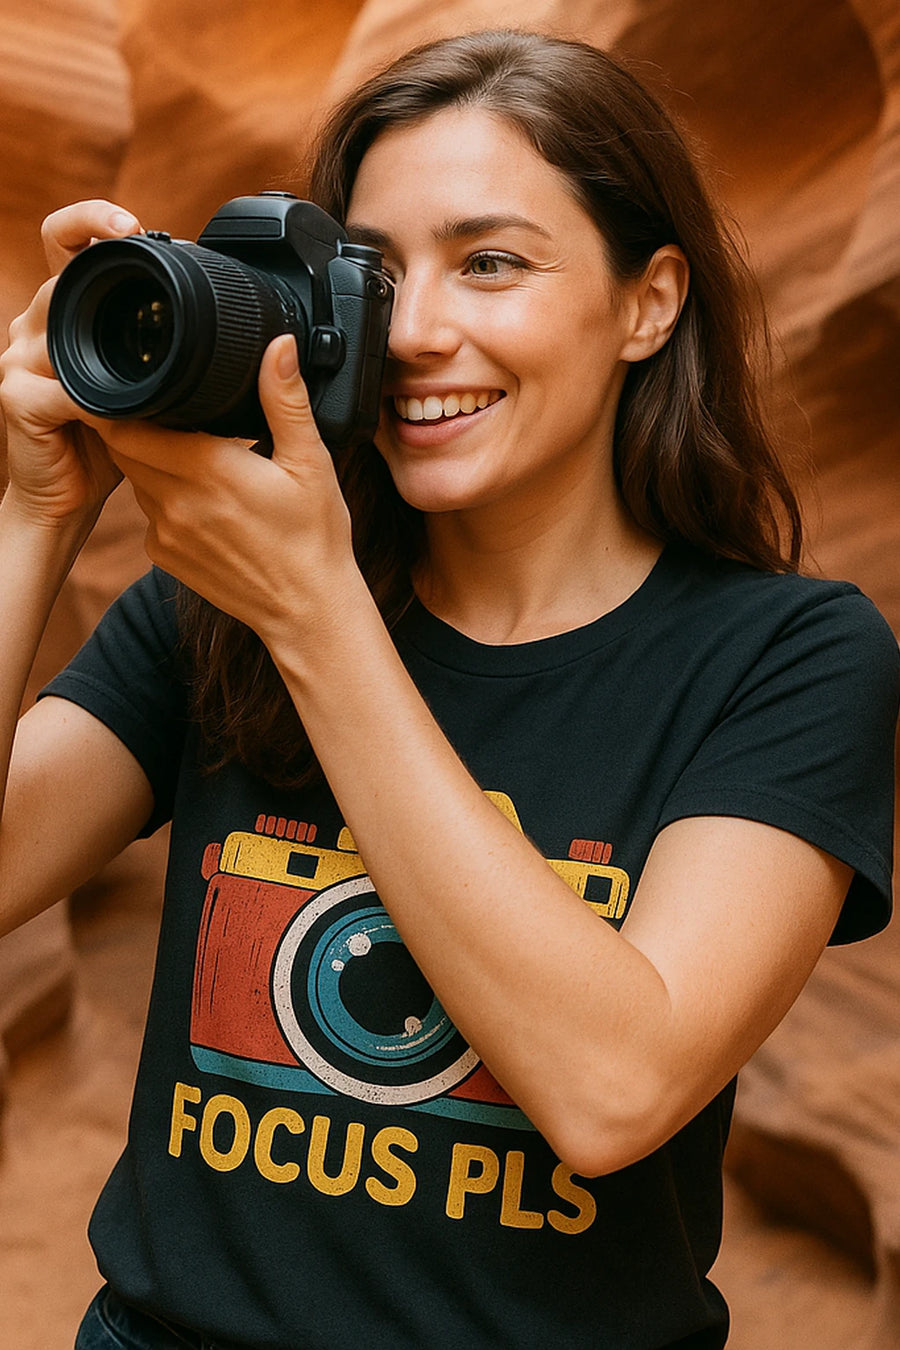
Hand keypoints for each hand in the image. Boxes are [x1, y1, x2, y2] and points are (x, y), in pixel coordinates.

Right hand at [0, 201, 140, 530]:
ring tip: (142, 330)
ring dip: (101, 325)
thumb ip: (161, 355)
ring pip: (58, 320)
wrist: (65, 501)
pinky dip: (97, 400)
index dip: (92, 220)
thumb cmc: (104, 445)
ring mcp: (18, 360)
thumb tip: (231, 333)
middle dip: (96, 249)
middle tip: (137, 238)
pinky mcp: (16, 399)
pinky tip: (125, 409)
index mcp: (66, 316)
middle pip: (60, 269)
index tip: (133, 223)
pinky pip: (60, 389)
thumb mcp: (142, 391)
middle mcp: (35, 327)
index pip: (66, 243)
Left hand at [90, 335, 358, 639]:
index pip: (127, 424)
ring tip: (190, 454)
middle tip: (162, 410)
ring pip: (135, 479)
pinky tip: (201, 501)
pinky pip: (148, 514)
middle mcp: (176, 501)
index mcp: (208, 469)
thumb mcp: (310, 463)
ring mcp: (166, 533)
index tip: (133, 385)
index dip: (120, 401)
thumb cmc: (315, 538)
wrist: (308, 610)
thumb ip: (285, 401)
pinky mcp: (165, 557)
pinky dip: (163, 499)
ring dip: (151, 461)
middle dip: (134, 424)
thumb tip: (277, 346)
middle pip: (123, 447)